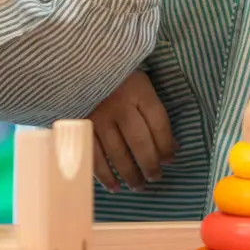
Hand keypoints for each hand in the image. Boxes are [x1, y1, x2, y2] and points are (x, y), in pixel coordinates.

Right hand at [89, 70, 175, 190]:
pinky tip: (114, 186)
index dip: (167, 146)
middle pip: (140, 143)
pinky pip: (94, 156)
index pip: (159, 124)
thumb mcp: (141, 83)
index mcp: (139, 90)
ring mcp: (98, 117)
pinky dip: (104, 176)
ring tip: (138, 185)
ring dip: (130, 174)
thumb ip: (154, 112)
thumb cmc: (116, 76)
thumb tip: (172, 147)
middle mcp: (119, 105)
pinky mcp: (80, 126)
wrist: (77, 63)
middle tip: (156, 178)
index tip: (171, 159)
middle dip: (150, 165)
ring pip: (117, 154)